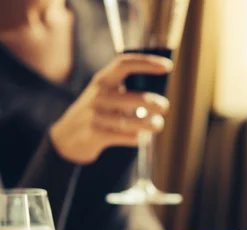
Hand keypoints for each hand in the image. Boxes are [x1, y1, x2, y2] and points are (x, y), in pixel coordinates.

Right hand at [49, 54, 172, 164]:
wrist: (66, 137)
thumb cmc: (96, 113)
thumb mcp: (105, 95)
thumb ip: (126, 90)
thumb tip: (158, 97)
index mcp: (102, 80)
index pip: (124, 64)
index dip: (147, 63)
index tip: (168, 66)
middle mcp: (99, 96)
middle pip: (137, 98)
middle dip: (156, 104)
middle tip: (164, 106)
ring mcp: (96, 116)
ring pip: (134, 121)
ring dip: (152, 124)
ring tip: (158, 124)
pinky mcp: (96, 134)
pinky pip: (127, 136)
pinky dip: (138, 138)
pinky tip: (140, 137)